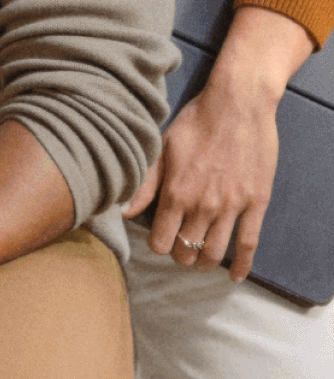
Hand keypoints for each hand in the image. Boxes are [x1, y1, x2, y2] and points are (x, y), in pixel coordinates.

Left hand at [123, 6, 309, 282]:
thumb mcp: (162, 146)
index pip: (161, 239)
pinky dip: (242, 265)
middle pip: (187, 249)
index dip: (158, 245)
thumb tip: (123, 211)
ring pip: (215, 252)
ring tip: (200, 259)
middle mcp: (202, 205)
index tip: (159, 239)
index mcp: (176, 191)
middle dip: (180, 254)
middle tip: (179, 249)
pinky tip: (234, 275)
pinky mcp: (255, 203)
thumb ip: (144, 183)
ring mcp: (231, 206)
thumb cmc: (195, 120)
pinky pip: (249, 244)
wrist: (237, 104)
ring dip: (205, 262)